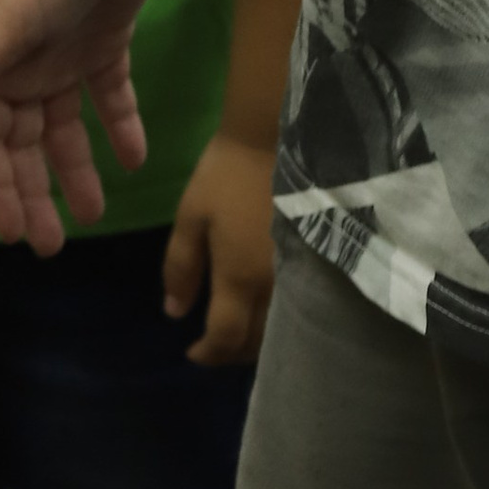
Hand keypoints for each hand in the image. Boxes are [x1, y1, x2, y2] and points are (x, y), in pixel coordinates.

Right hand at [0, 0, 174, 256]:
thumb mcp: (13, 20)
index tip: (12, 235)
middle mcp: (27, 65)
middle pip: (23, 145)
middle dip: (33, 194)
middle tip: (50, 247)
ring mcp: (66, 52)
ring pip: (65, 128)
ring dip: (76, 170)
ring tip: (93, 216)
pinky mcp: (106, 38)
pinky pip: (110, 94)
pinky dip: (120, 125)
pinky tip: (135, 158)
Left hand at [165, 131, 280, 366]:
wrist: (275, 136)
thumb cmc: (227, 174)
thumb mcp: (191, 216)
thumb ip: (181, 266)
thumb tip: (175, 312)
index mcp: (240, 277)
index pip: (225, 336)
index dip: (207, 353)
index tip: (190, 351)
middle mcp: (273, 285)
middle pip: (256, 341)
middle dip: (230, 352)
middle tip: (212, 346)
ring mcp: (298, 273)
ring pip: (280, 328)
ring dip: (256, 340)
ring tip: (237, 331)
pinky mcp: (314, 258)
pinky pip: (296, 306)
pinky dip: (277, 320)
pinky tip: (266, 310)